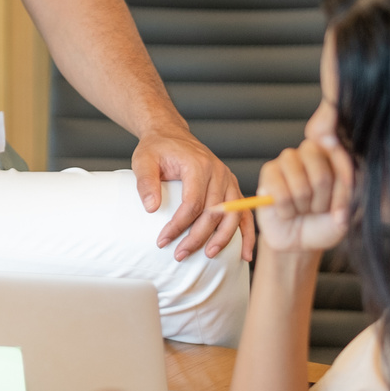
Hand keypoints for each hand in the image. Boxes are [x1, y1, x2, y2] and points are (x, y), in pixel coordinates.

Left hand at [132, 127, 254, 261]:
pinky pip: (243, 212)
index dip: (178, 226)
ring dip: (223, 239)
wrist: (170, 134)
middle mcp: (218, 172)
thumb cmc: (157, 149)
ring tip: (209, 256)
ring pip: (232, 215)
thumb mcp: (143, 161)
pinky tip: (245, 253)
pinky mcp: (231, 186)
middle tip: (180, 255)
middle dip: (198, 238)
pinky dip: (246, 233)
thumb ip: (145, 183)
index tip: (163, 241)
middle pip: (214, 212)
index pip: (192, 203)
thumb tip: (151, 209)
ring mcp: (228, 179)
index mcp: (197, 165)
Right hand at [254, 136, 353, 252]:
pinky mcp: (268, 171)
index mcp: (333, 157)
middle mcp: (310, 153)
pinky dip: (287, 210)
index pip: (342, 161)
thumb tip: (339, 209)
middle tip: (318, 208)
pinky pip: (281, 194)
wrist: (298, 239)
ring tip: (301, 209)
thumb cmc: (321, 223)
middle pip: (321, 175)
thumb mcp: (342, 218)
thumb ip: (346, 205)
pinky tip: (286, 211)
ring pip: (300, 185)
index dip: (343, 186)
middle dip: (322, 201)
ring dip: (303, 206)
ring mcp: (287, 160)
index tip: (339, 209)